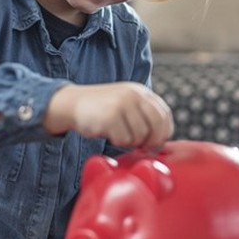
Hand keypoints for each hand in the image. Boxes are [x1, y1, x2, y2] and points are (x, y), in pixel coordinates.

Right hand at [44, 82, 172, 150]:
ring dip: (130, 141)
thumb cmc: (103, 110)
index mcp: (141, 92)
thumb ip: (144, 115)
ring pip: (140, 135)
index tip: (155, 142)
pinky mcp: (110, 117)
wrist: (73, 103)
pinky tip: (109, 134)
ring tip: (119, 134)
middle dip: (152, 141)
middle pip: (157, 125)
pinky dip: (118, 142)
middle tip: (142, 147)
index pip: (164, 115)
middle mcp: (134, 95)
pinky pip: (124, 140)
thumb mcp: (127, 104)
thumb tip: (161, 141)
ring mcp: (122, 105)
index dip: (163, 132)